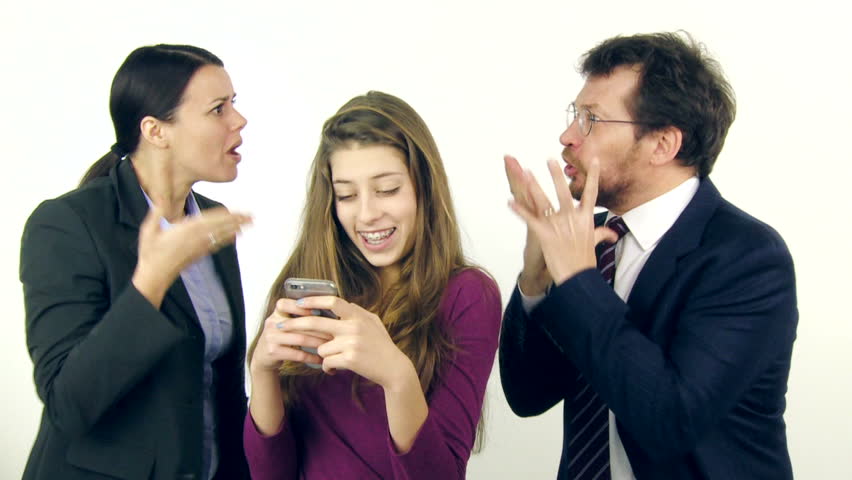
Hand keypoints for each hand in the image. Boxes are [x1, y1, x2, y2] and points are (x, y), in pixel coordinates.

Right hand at [132, 206, 252, 305]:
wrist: (155, 275)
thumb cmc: (150, 252)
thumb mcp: (149, 230)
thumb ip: (156, 213)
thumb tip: (160, 200)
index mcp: (187, 229)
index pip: (211, 219)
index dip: (226, 215)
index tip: (239, 211)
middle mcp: (197, 237)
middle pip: (221, 226)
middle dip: (237, 221)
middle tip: (252, 216)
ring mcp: (200, 247)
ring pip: (221, 235)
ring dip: (236, 228)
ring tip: (248, 224)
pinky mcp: (200, 254)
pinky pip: (217, 244)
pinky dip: (227, 239)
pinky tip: (234, 236)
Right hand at [250, 298, 332, 371]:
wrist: (262, 356)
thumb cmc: (281, 337)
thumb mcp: (284, 322)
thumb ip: (299, 316)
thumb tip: (327, 311)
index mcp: (276, 312)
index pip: (285, 304)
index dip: (301, 307)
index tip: (318, 311)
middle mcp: (272, 323)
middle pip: (299, 323)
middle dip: (319, 328)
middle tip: (334, 332)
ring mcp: (271, 337)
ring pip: (300, 339)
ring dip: (318, 343)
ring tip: (330, 345)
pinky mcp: (273, 352)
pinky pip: (297, 354)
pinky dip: (311, 356)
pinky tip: (320, 358)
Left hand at [277, 296, 413, 389]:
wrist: (394, 368)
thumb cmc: (382, 345)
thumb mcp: (373, 323)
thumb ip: (357, 312)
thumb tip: (341, 303)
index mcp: (358, 315)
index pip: (333, 300)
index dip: (313, 300)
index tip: (298, 303)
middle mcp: (353, 327)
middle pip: (316, 322)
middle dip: (295, 324)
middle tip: (279, 326)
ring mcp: (351, 343)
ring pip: (321, 348)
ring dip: (324, 356)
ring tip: (336, 360)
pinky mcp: (350, 359)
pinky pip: (326, 363)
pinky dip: (328, 368)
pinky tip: (336, 370)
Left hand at [508, 158, 617, 284]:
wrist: (577, 276)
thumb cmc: (585, 261)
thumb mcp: (594, 243)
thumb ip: (602, 234)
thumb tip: (613, 233)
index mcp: (585, 218)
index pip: (591, 193)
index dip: (594, 176)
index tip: (595, 160)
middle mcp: (571, 218)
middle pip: (564, 192)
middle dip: (556, 175)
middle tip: (550, 159)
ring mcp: (557, 226)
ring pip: (544, 201)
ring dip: (534, 186)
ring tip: (527, 172)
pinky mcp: (544, 234)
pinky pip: (529, 219)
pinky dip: (519, 211)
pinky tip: (509, 202)